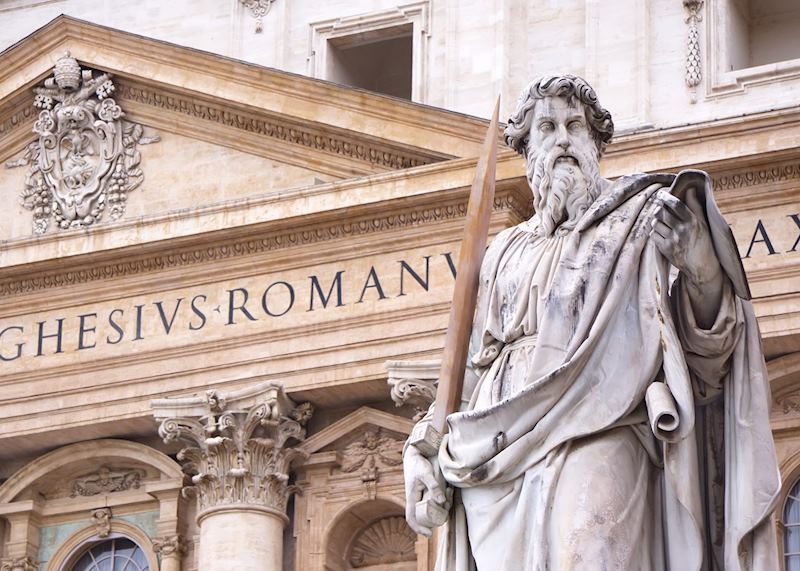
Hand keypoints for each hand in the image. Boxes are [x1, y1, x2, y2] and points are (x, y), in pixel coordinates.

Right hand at [404, 444, 447, 536]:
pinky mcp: (427, 491)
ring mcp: (422, 495)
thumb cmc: (418, 464)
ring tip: (449, 493)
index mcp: (412, 497)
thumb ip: (433, 486)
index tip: (429, 534)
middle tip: (447, 511)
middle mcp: (416, 499)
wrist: (416, 453)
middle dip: (437, 517)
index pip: (411, 518)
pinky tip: (449, 490)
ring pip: (432, 508)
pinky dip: (444, 498)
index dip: (418, 528)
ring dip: (443, 506)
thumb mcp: (425, 473)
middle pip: (424, 516)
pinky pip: (435, 500)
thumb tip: (441, 501)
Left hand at [650, 187, 723, 326]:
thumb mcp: (703, 224)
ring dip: (657, 220)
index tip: (662, 194)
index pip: (676, 205)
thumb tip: (690, 190)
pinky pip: (653, 235)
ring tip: (662, 221)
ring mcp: (673, 241)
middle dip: (659, 208)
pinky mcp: (665, 250)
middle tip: (661, 208)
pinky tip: (662, 232)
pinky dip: (655, 231)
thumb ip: (695, 206)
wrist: (702, 267)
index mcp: (693, 222)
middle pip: (662, 213)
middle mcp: (682, 231)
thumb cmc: (704, 242)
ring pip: (656, 223)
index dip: (667, 197)